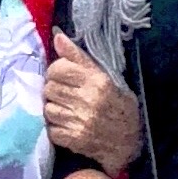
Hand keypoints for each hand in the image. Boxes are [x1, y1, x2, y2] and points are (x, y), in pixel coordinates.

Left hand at [44, 32, 141, 170]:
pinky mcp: (74, 140)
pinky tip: (67, 124)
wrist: (129, 142)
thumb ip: (79, 57)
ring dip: (54, 108)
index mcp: (97, 81)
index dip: (56, 71)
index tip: (62, 75)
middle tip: (64, 93)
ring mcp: (80, 122)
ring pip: (48, 109)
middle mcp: (88, 100)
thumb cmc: (119, 105)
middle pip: (50, 88)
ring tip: (66, 109)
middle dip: (54, 89)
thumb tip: (57, 36)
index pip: (58, 69)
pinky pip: (51, 129)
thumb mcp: (106, 76)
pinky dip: (56, 127)